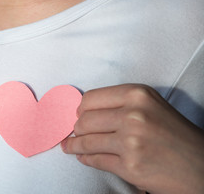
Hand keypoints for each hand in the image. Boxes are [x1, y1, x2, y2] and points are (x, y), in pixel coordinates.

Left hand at [61, 84, 203, 193]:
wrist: (200, 165)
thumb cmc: (174, 133)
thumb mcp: (151, 105)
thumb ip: (120, 103)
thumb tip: (83, 112)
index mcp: (137, 94)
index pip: (90, 98)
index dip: (81, 109)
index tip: (79, 115)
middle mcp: (133, 115)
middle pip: (84, 120)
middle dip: (77, 128)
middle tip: (76, 132)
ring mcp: (131, 142)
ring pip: (86, 141)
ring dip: (74, 145)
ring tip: (70, 146)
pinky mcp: (130, 166)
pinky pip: (95, 160)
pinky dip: (85, 159)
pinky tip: (83, 157)